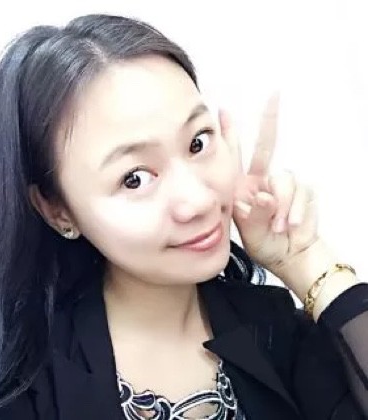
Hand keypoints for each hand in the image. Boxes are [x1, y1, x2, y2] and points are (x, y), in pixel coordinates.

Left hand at [220, 94, 319, 291]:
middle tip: (274, 96)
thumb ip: (253, 215)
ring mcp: (283, 186)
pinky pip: (302, 192)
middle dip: (269, 122)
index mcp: (243, 189)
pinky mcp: (304, 192)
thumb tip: (262, 196)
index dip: (230, 136)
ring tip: (278, 227)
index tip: (223, 113)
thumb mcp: (251, 232)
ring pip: (285, 179)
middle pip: (266, 148)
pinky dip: (296, 210)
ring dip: (283, 205)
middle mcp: (263, 182)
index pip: (235, 159)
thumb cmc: (266, 245)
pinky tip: (290, 225)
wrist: (290, 257)